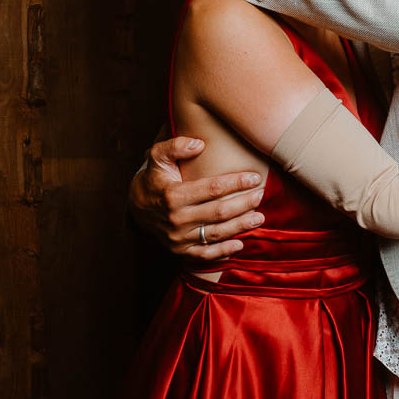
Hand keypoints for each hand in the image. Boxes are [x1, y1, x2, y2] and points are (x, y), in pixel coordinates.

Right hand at [128, 135, 265, 260]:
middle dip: (243, 204)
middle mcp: (176, 218)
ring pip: (215, 234)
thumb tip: (199, 144)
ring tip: (259, 218)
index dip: (236, 183)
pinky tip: (240, 244)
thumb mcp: (158, 157)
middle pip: (218, 212)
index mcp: (173, 195)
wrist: (136, 206)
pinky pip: (204, 254)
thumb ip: (175, 146)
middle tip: (261, 195)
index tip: (254, 178)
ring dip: (240, 227)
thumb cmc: (155, 177)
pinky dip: (223, 251)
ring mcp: (178, 237)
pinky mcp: (180, 250)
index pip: (212, 189)